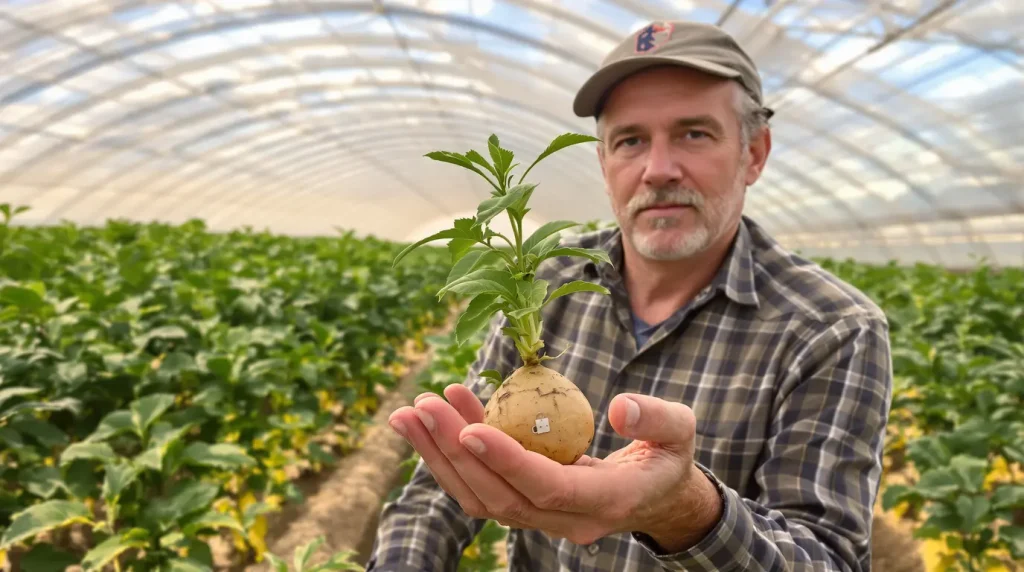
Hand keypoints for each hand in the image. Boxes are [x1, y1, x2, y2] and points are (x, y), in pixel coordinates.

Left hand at [387, 385, 722, 549]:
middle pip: (500, 496)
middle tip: (422, 406)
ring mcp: (543, 519)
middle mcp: (567, 521)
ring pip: (481, 497)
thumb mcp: (680, 431)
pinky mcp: (526, 506)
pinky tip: (434, 420)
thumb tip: (620, 407)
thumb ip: (657, 419)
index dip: (507, 462)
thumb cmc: (668, 456)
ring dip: (440, 457)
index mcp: (605, 502)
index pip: (547, 488)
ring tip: (408, 414)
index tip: (469, 429)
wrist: (657, 496)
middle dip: (455, 452)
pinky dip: (453, 456)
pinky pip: (482, 487)